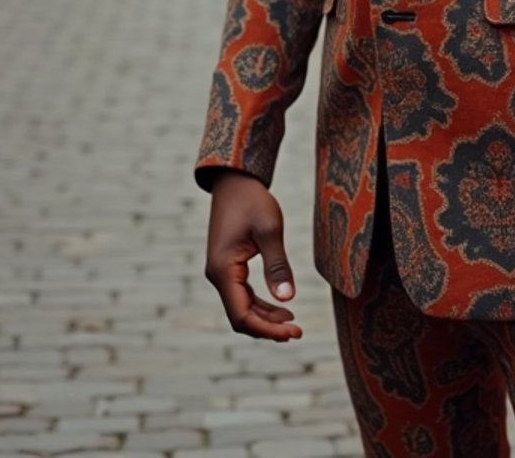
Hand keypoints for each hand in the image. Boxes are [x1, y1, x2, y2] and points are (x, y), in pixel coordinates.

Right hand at [204, 170, 301, 341]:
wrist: (235, 181)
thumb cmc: (252, 201)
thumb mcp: (269, 230)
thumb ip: (277, 265)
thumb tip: (288, 299)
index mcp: (224, 270)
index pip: (242, 316)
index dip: (267, 330)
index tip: (293, 332)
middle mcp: (217, 275)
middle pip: (241, 317)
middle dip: (268, 328)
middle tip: (297, 332)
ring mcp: (221, 272)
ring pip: (241, 307)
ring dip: (265, 318)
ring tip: (292, 322)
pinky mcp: (227, 266)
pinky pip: (242, 294)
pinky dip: (260, 304)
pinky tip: (280, 306)